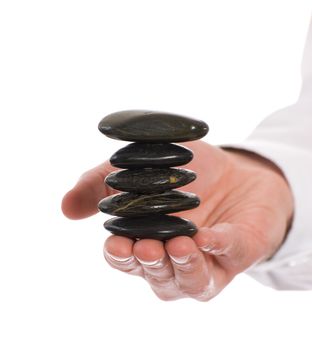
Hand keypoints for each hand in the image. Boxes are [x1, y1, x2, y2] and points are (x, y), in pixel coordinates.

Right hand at [62, 140, 293, 300]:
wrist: (236, 170)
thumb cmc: (187, 174)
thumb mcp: (140, 169)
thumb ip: (102, 186)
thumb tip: (66, 208)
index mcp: (148, 241)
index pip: (126, 259)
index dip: (119, 256)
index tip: (114, 243)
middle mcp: (174, 260)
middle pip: (157, 277)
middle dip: (148, 265)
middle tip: (144, 246)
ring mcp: (207, 261)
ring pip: (191, 281)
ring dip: (181, 267)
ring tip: (176, 245)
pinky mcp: (237, 253)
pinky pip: (229, 256)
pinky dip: (219, 247)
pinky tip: (209, 236)